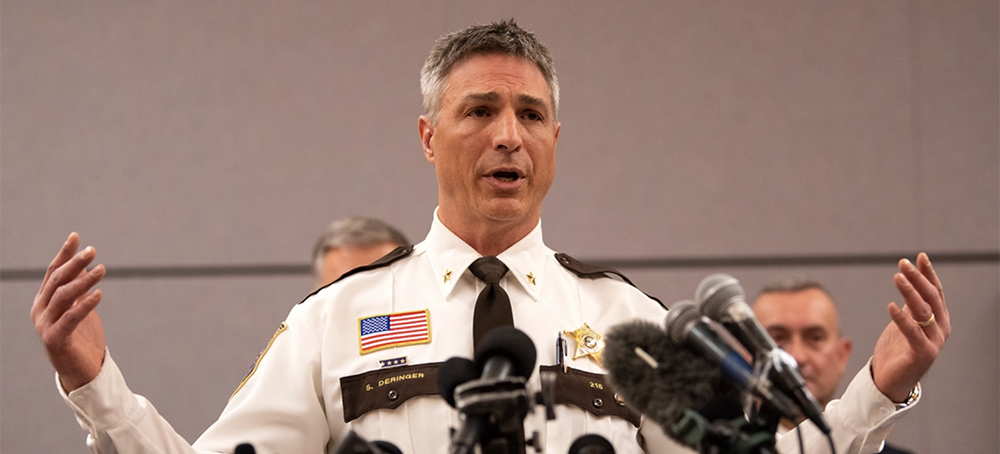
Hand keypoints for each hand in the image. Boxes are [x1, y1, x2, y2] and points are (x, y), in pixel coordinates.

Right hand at [30, 232, 107, 391]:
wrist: (82, 370)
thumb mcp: (80, 306)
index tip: (76, 236)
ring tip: (101, 269)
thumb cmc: (81, 336)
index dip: (64, 254)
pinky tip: (99, 294)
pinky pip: (70, 318)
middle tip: (93, 251)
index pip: (53, 272)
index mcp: (44, 301)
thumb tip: (84, 263)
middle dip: (74, 263)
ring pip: (63, 297)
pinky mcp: (55, 339)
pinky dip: (84, 305)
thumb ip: (78, 288)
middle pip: (57, 281)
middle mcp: (40, 310)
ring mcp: (45, 325)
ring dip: (83, 281)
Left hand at [871, 252, 950, 401]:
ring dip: (909, 292)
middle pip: (930, 298)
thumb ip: (911, 305)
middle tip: (903, 263)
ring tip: (897, 277)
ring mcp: (934, 342)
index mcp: (939, 319)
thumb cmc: (898, 349)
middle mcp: (941, 329)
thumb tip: (909, 280)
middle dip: (918, 278)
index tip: (920, 256)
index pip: (936, 292)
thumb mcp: (905, 321)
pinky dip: (901, 318)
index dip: (929, 274)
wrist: (892, 380)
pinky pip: (912, 332)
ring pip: (922, 311)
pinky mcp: (923, 354)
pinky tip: (890, 305)